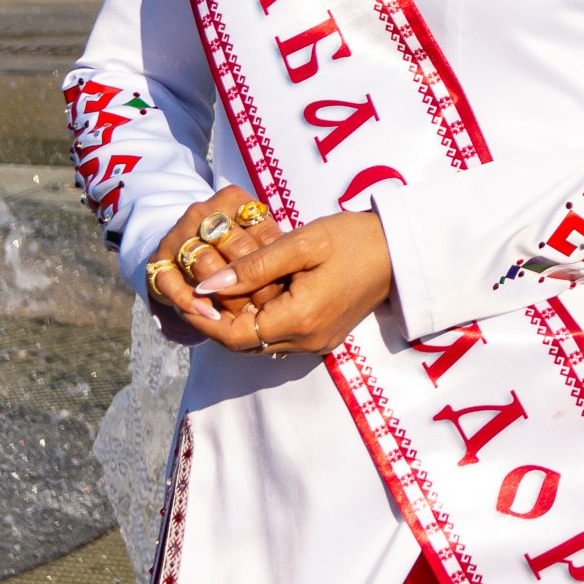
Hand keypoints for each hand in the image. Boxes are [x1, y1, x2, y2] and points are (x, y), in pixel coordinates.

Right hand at [143, 188, 285, 338]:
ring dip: (226, 295)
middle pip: (236, 250)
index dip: (276, 268)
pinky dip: (191, 300)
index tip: (286, 292)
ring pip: (205, 265)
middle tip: (266, 309)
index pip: (262, 235)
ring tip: (242, 316)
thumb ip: (274, 253)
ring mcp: (178, 233)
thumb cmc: (235, 249)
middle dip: (254, 285)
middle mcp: (204, 212)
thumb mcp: (259, 242)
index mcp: (233, 200)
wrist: (186, 250)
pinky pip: (172, 282)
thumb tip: (293, 281)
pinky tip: (209, 315)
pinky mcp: (159, 260)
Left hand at [186, 209, 395, 358]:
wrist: (399, 251)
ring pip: (259, 343)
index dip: (204, 321)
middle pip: (244, 344)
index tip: (183, 298)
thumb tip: (207, 285)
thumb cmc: (353, 239)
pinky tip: (247, 296)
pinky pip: (277, 337)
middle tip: (192, 295)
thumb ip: (254, 266)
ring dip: (235, 323)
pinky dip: (256, 321)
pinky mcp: (322, 336)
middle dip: (214, 323)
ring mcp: (316, 342)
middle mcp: (307, 340)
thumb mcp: (302, 243)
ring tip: (213, 293)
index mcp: (301, 319)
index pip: (236, 336)